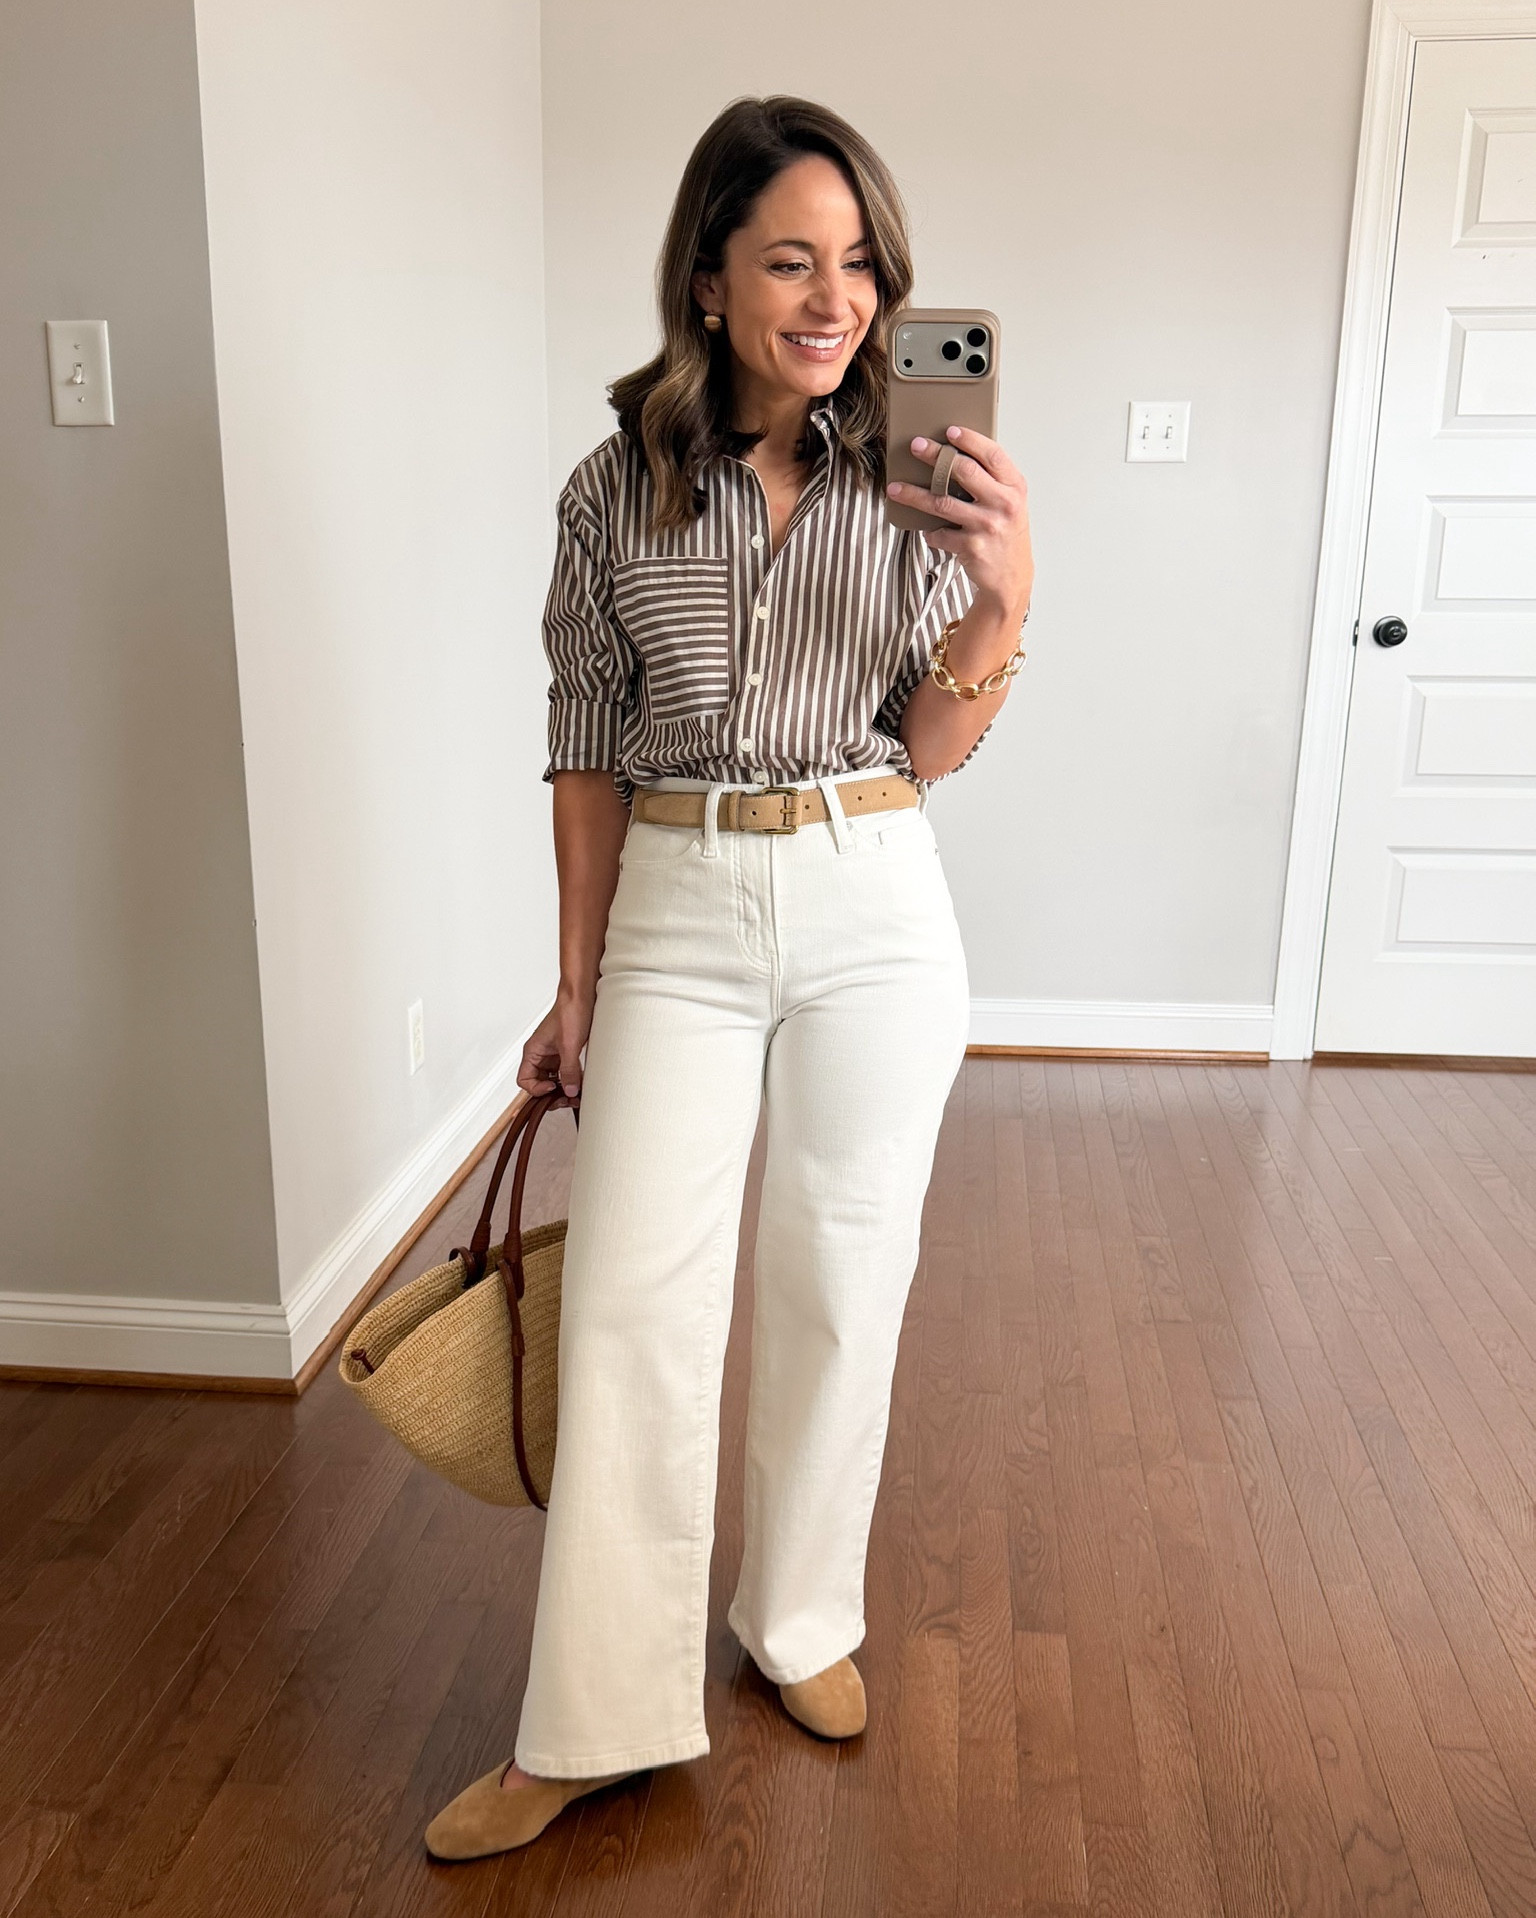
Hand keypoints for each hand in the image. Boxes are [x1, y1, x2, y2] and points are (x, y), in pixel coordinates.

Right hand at [517, 985, 593, 1098]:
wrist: (583, 996)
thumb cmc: (570, 1011)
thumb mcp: (569, 1045)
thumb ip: (568, 1070)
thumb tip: (568, 1090)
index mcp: (533, 1051)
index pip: (524, 1080)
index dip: (537, 1089)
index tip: (552, 1089)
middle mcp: (541, 1054)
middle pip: (539, 1083)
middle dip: (552, 1094)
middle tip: (567, 1098)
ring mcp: (553, 1054)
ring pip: (553, 1080)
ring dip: (563, 1089)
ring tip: (576, 1094)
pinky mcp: (566, 1053)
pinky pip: (565, 1072)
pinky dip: (572, 1080)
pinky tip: (581, 1083)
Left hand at [886, 426, 1032, 620]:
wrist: (1011, 578)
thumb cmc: (1006, 533)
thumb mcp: (1010, 503)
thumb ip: (992, 481)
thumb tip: (954, 456)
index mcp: (1015, 487)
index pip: (993, 455)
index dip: (971, 440)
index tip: (950, 430)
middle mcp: (1004, 504)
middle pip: (964, 471)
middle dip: (936, 456)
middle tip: (916, 446)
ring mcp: (987, 526)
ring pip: (942, 503)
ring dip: (914, 495)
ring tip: (895, 488)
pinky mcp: (972, 547)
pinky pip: (940, 533)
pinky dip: (930, 533)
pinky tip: (927, 531)